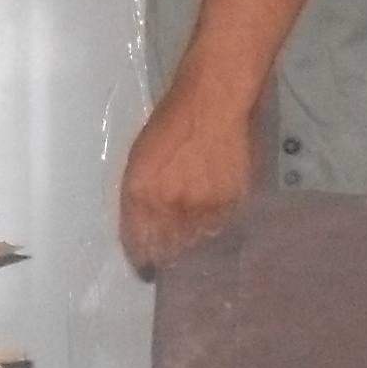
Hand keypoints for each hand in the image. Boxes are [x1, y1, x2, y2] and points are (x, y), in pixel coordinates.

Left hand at [118, 78, 255, 273]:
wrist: (212, 103)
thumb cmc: (171, 122)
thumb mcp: (140, 158)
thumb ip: (138, 197)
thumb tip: (144, 228)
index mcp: (140, 194)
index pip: (136, 243)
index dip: (140, 257)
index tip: (144, 265)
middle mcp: (168, 206)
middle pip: (166, 249)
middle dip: (166, 252)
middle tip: (170, 252)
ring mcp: (201, 207)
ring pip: (194, 242)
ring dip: (191, 240)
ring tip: (192, 231)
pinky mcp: (230, 204)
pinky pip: (219, 228)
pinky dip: (214, 225)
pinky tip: (212, 215)